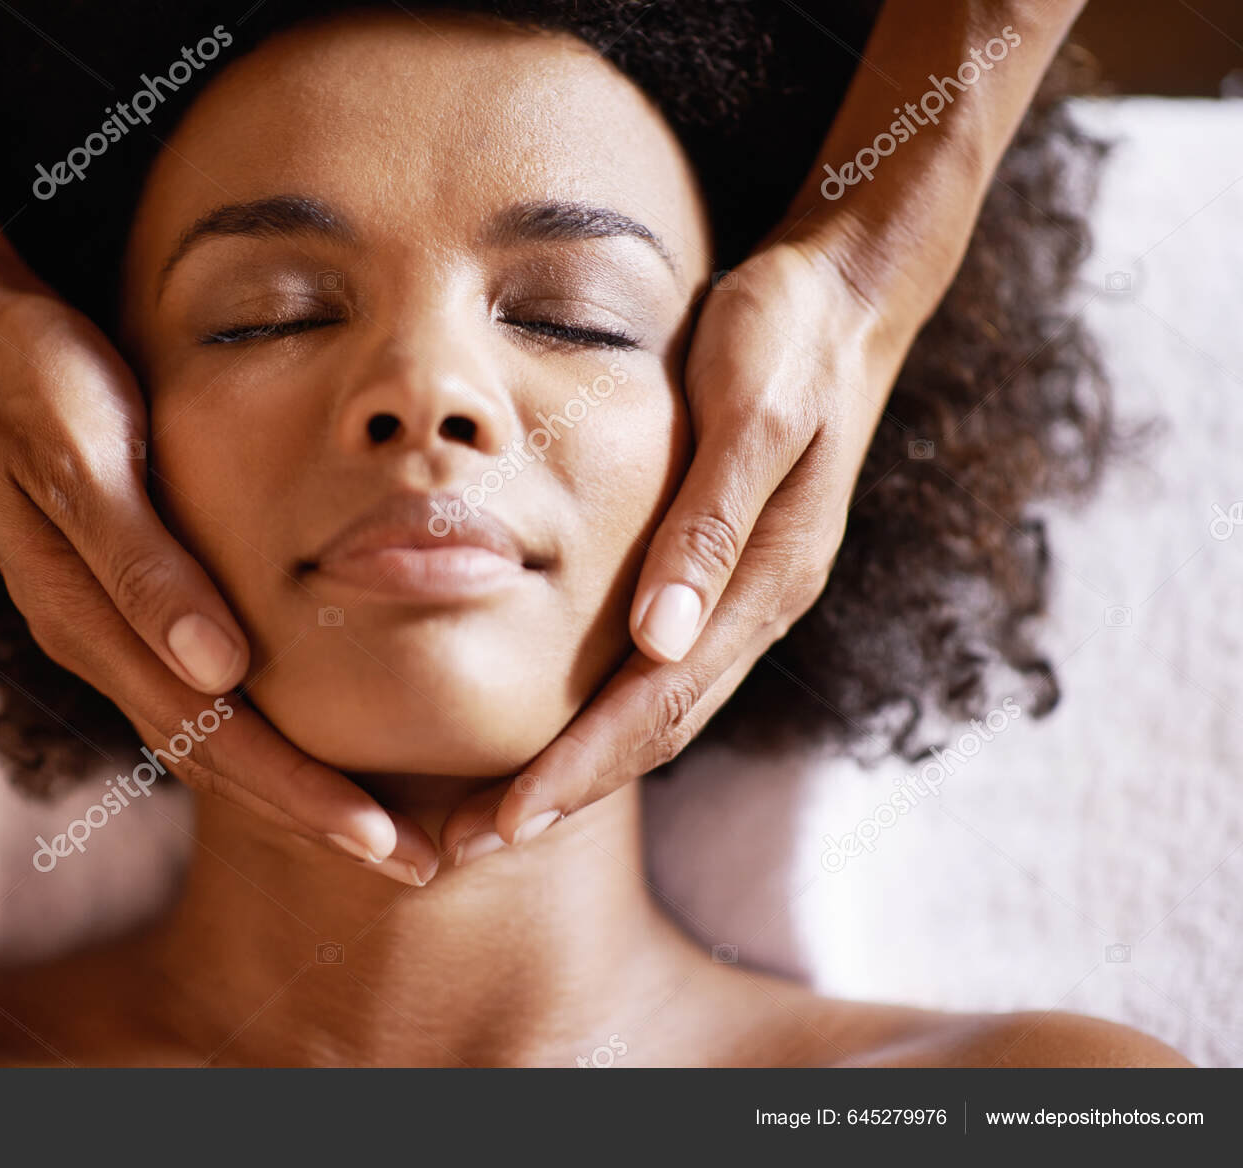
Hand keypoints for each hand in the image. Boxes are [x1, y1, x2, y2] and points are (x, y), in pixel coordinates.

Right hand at [0, 266, 436, 884]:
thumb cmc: (33, 377)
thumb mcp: (83, 454)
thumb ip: (143, 564)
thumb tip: (219, 672)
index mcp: (90, 620)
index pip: (213, 739)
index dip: (300, 796)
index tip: (383, 843)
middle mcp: (97, 641)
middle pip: (216, 761)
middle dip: (314, 818)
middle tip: (417, 864)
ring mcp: (105, 627)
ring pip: (208, 738)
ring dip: (293, 789)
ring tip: (381, 829)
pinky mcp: (122, 600)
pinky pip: (198, 693)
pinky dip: (261, 733)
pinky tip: (309, 743)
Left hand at [440, 238, 915, 859]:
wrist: (846, 292)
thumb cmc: (787, 334)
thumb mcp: (750, 409)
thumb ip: (710, 524)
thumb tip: (659, 640)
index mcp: (766, 580)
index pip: (661, 704)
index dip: (580, 768)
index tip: (504, 822)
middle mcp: (758, 604)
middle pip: (656, 729)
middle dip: (564, 791)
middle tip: (468, 846)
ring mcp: (746, 593)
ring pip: (660, 709)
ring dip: (580, 767)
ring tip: (495, 812)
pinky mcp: (727, 570)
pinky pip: (663, 667)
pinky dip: (605, 713)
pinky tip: (555, 725)